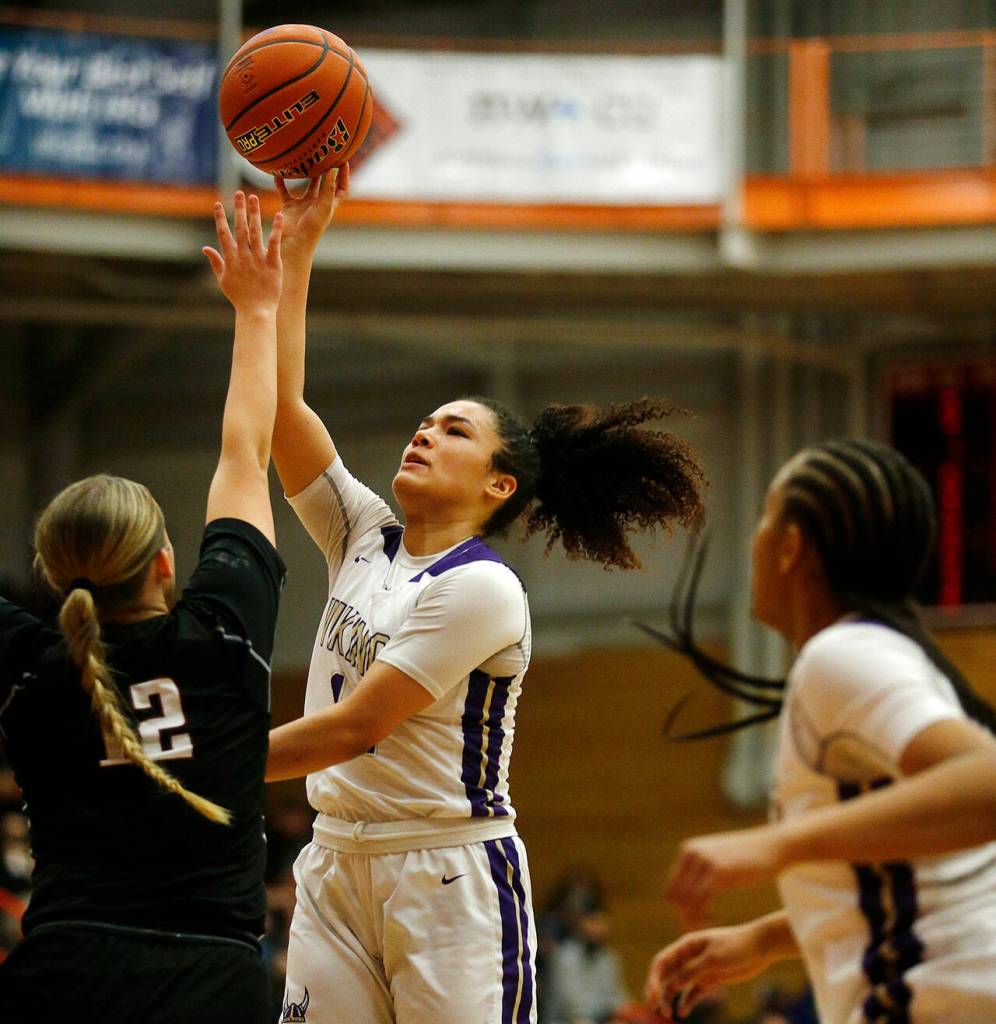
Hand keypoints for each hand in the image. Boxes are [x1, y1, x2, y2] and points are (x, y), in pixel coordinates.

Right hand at [203, 191, 282, 313]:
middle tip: (240, 193)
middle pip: (239, 228)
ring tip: (254, 198)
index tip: (217, 203)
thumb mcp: (223, 280)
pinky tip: (279, 215)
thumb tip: (205, 247)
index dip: (220, 218)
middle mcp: (243, 255)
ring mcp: (258, 259)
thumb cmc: (240, 298)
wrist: (256, 311)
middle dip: (239, 209)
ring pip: (255, 231)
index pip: (223, 234)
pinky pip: (274, 243)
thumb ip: (215, 262)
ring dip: (254, 213)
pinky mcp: (273, 264)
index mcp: (230, 259)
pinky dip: (276, 229)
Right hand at [273, 165, 348, 254]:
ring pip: (305, 185)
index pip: (341, 188)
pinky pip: (285, 191)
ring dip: (304, 173)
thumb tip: (333, 168)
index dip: (344, 176)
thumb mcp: (323, 206)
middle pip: (324, 183)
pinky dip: (281, 182)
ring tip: (304, 158)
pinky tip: (278, 172)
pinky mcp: (290, 207)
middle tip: (324, 153)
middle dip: (325, 169)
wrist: (294, 243)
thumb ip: (328, 188)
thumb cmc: (312, 228)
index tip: (343, 161)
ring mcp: (303, 205)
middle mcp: (317, 204)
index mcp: (329, 205)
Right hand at [645, 924, 769, 1020]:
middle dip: (658, 990)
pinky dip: (686, 1002)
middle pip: (666, 974)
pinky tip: (683, 1012)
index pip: (662, 962)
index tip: (653, 996)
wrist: (759, 947)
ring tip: (668, 1014)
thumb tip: (674, 984)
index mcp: (686, 946)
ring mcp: (699, 969)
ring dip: (669, 998)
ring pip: (677, 984)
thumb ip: (693, 970)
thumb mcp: (713, 959)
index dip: (653, 979)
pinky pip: (693, 992)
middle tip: (655, 1008)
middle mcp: (689, 957)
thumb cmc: (736, 947)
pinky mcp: (710, 979)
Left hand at [665, 826, 784, 928]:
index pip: (672, 886)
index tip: (694, 919)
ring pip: (686, 900)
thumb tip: (689, 888)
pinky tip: (714, 919)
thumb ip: (702, 869)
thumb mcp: (719, 858)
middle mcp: (691, 853)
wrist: (771, 846)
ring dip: (694, 918)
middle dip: (684, 916)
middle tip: (700, 926)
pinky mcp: (718, 871)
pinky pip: (701, 900)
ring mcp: (703, 860)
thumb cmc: (748, 857)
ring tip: (707, 925)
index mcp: (688, 850)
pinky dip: (703, 915)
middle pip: (675, 895)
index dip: (680, 908)